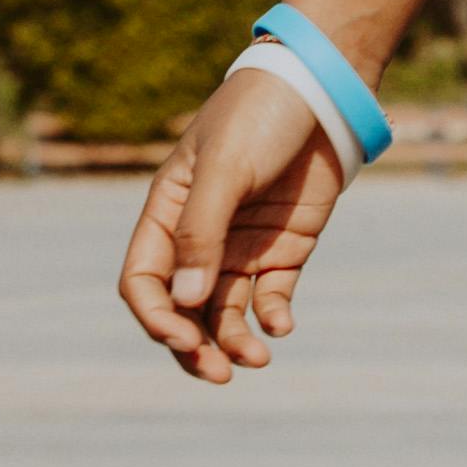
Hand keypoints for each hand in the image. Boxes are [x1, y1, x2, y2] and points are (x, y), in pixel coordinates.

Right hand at [118, 66, 349, 383]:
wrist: (322, 93)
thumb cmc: (260, 116)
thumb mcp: (224, 167)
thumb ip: (201, 232)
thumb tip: (183, 304)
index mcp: (168, 212)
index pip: (144, 281)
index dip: (156, 317)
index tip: (184, 340)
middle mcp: (199, 236)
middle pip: (182, 309)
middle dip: (194, 346)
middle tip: (220, 373)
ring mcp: (241, 245)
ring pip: (225, 312)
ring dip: (234, 341)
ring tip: (258, 358)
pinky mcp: (283, 249)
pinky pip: (270, 298)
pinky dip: (272, 318)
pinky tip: (282, 326)